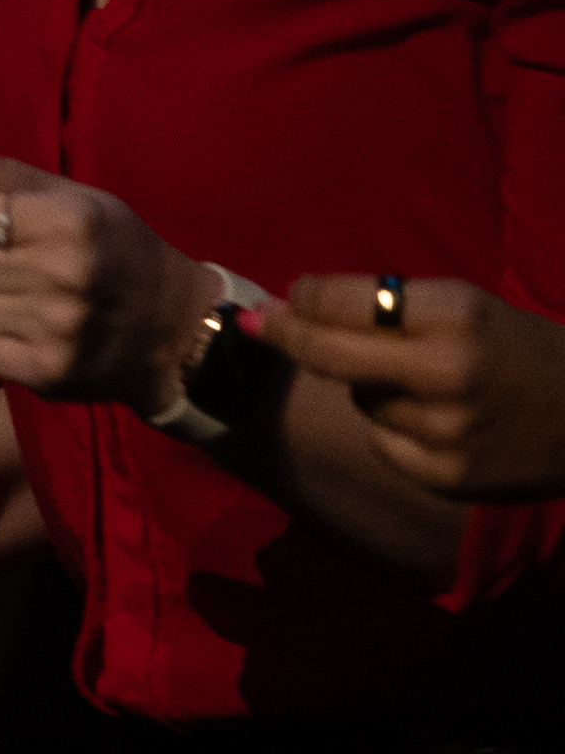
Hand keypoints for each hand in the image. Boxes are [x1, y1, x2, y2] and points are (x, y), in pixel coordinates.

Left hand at [0, 138, 205, 405]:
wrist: (179, 332)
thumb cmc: (122, 252)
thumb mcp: (81, 202)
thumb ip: (14, 178)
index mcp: (66, 223)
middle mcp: (61, 275)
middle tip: (5, 261)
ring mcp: (55, 328)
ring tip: (17, 294)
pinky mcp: (49, 371)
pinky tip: (21, 327)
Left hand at [259, 274, 564, 500]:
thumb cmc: (517, 349)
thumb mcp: (465, 305)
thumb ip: (387, 306)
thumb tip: (293, 304)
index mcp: (454, 314)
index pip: (341, 301)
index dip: (299, 300)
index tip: (275, 303)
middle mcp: (448, 370)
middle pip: (329, 353)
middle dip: (286, 336)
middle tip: (257, 325)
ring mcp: (448, 428)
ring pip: (359, 400)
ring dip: (368, 388)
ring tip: (423, 385)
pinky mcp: (449, 475)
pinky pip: (383, 442)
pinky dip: (393, 430)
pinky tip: (436, 424)